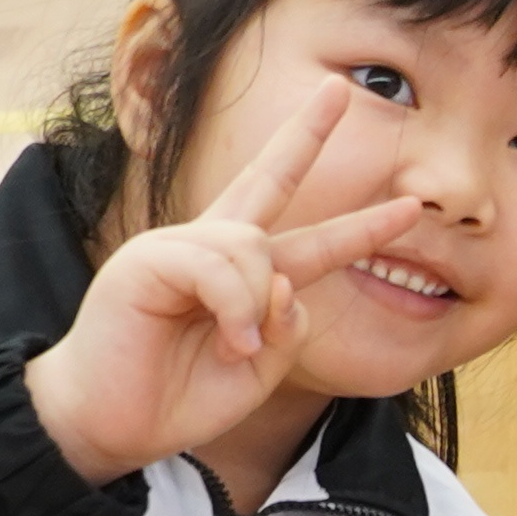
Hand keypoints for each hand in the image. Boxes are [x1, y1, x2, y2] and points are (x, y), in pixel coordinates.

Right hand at [20, 81, 437, 484]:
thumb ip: (288, 330)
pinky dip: (235, 307)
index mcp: (241, 274)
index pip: (303, 232)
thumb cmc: (177, 397)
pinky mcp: (148, 258)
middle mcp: (212, 248)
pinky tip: (229, 341)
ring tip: (238, 348)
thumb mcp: (259, 371)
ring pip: (253, 246)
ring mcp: (177, 246)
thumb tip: (287, 284)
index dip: (356, 221)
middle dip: (306, 134)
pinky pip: (217, 266)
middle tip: (340, 90)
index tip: (407, 205)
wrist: (109, 425)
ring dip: (257, 303)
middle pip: (268, 178)